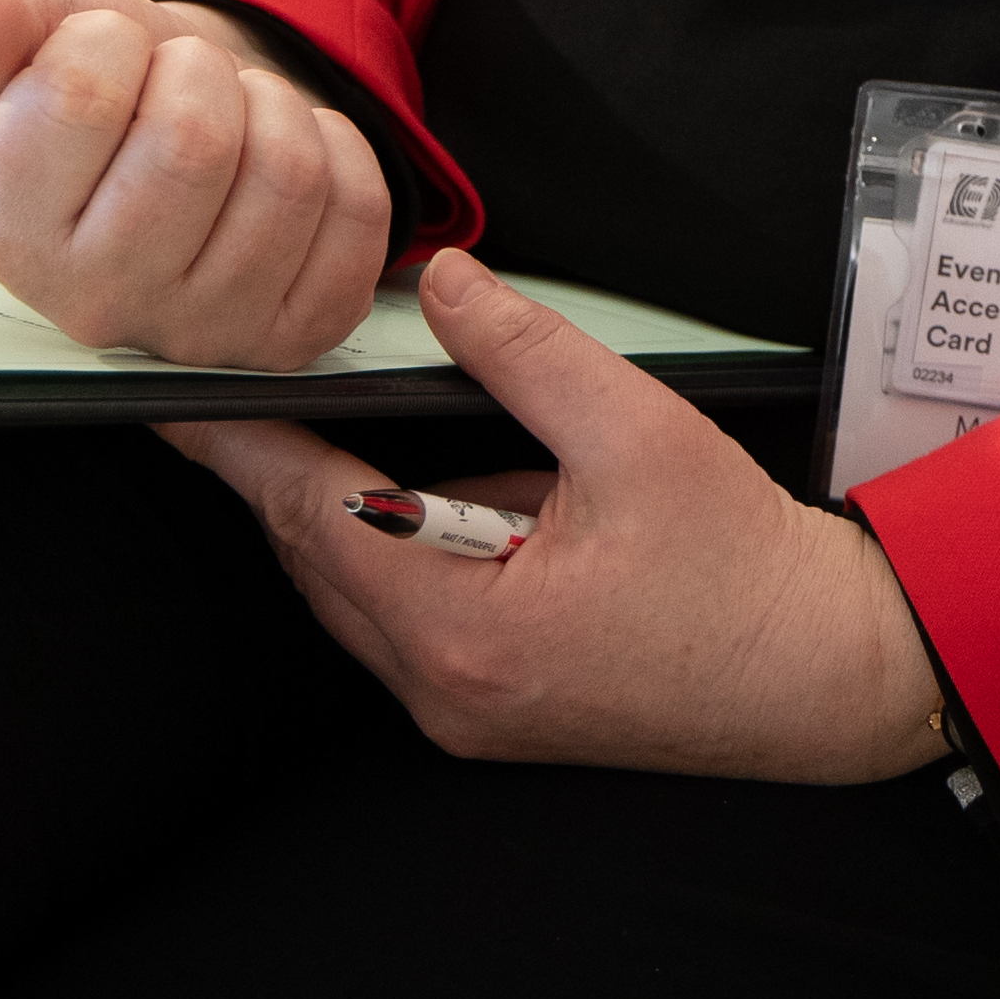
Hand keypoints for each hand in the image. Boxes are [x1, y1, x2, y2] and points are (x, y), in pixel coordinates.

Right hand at [0, 0, 390, 368]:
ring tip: (233, 113)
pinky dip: (338, 147)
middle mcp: (97, 305)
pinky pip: (358, 210)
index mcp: (7, 231)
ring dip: (274, 105)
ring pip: (288, 173)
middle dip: (200, 71)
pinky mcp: (295, 336)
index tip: (103, 51)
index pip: (81, 92)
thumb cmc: (104, 90)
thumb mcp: (30, 41)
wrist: (185, 136)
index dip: (108, 37)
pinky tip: (288, 152)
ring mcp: (202, 333)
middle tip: (181, 79)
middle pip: (196, 141)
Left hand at [163, 257, 953, 783]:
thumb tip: (450, 285)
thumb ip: (528, 353)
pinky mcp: (491, 713)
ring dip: (351, 510)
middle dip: (288, 467)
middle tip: (246, 383)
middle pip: (316, 558)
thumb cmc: (747, 570)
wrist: (829, 676)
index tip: (170, 397)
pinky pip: (402, 618)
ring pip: (354, 592)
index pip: (310, 515)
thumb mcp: (640, 432)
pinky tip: (448, 499)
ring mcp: (463, 713)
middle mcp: (443, 688)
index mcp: (464, 626)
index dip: (236, 446)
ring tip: (368, 430)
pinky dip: (397, 549)